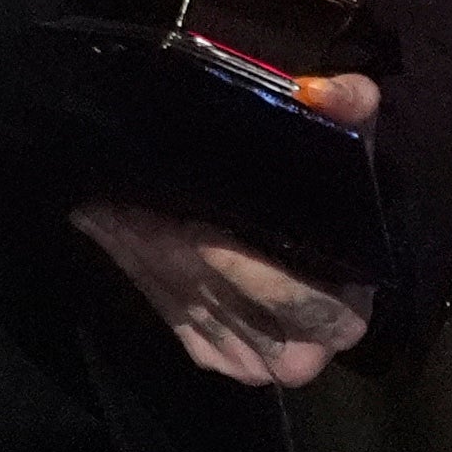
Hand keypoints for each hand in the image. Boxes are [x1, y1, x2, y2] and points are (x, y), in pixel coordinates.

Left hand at [70, 72, 381, 388]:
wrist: (318, 246)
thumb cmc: (335, 199)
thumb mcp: (349, 147)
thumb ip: (348, 109)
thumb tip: (319, 92)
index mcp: (344, 309)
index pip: (291, 295)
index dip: (240, 264)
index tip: (194, 222)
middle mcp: (302, 349)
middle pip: (223, 301)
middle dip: (168, 252)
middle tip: (124, 204)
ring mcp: (252, 359)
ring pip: (186, 304)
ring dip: (137, 252)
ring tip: (102, 206)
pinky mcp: (212, 353)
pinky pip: (166, 312)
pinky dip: (132, 267)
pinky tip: (106, 227)